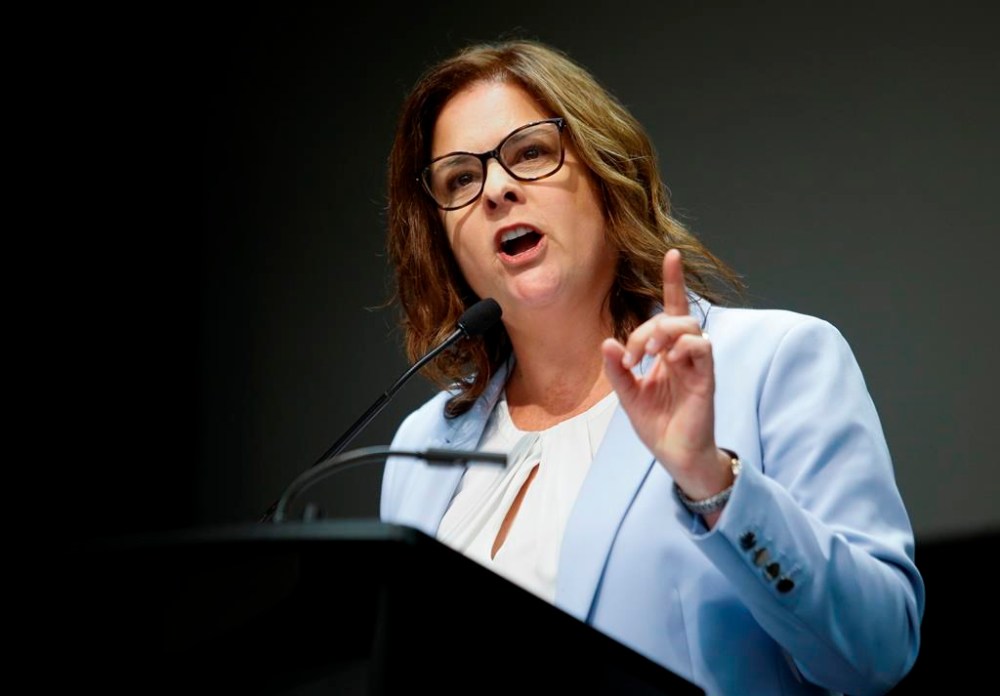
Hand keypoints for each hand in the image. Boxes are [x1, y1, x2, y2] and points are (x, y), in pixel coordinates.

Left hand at [601, 249, 730, 500]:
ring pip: (689, 326)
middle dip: (648, 328)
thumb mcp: (628, 395)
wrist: (675, 456)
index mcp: (666, 354)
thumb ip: (618, 369)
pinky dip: (684, 346)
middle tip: (633, 356)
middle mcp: (683, 355)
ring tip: (649, 355)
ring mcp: (697, 365)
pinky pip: (702, 347)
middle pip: (673, 317)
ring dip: (664, 332)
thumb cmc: (658, 425)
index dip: (673, 282)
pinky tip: (669, 360)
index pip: (671, 310)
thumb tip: (607, 342)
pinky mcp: (706, 379)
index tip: (672, 254)